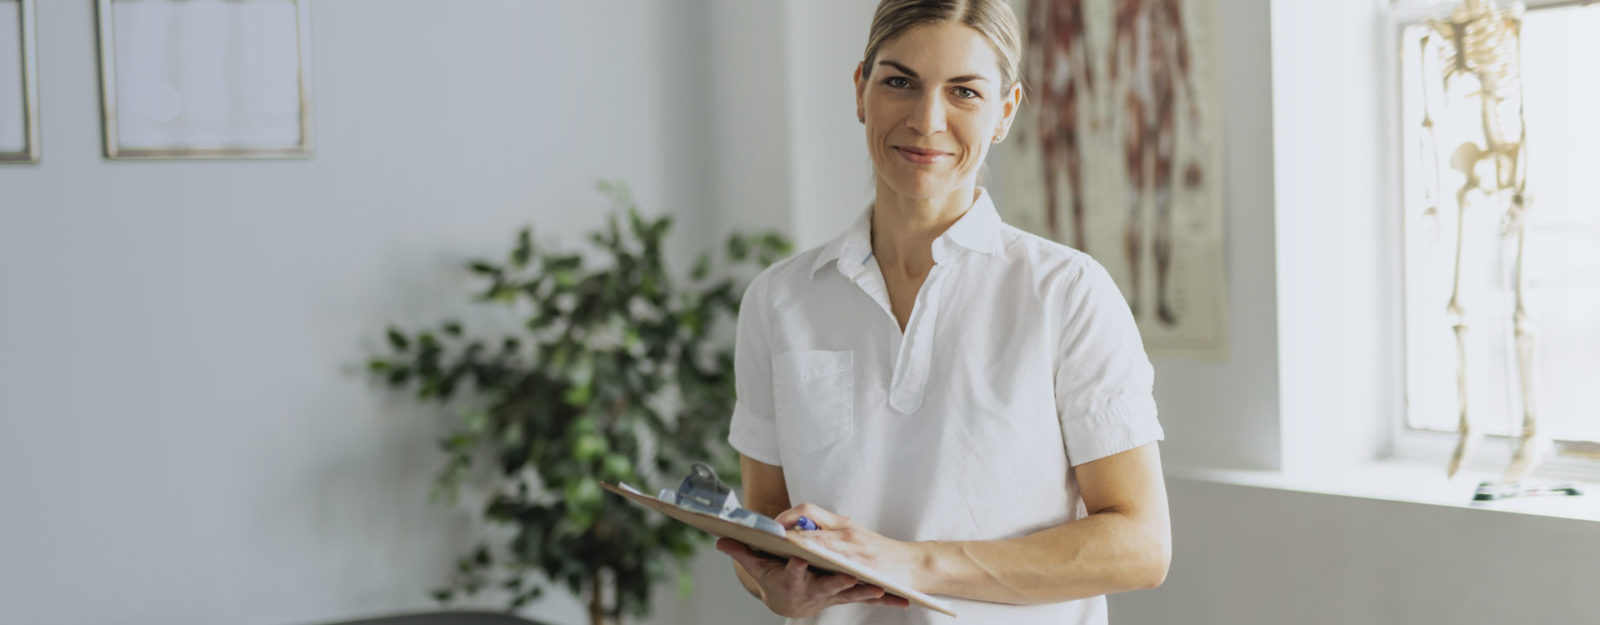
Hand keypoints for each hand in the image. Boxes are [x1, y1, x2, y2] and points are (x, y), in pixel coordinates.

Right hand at [716, 538, 907, 617]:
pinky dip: (884, 600)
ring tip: (879, 588)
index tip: (798, 556)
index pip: (791, 572)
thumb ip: (745, 553)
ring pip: (851, 594)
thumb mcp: (760, 568)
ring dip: (865, 592)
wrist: (794, 603)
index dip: (795, 566)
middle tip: (850, 575)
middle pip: (826, 586)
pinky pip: (868, 598)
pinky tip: (902, 602)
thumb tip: (722, 540)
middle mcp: (814, 592)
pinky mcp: (849, 595)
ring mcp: (834, 595)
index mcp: (792, 582)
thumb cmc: (778, 580)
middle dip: (838, 581)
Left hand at [774, 503, 923, 597]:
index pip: (807, 510)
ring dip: (800, 548)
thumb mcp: (853, 533)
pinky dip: (824, 565)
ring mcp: (855, 550)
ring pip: (821, 545)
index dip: (786, 517)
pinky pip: (840, 565)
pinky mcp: (864, 567)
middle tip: (765, 540)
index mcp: (842, 524)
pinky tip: (811, 570)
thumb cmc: (879, 550)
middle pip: (808, 527)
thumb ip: (827, 530)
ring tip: (781, 553)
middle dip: (786, 534)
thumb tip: (796, 531)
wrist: (914, 564)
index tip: (771, 526)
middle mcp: (846, 532)